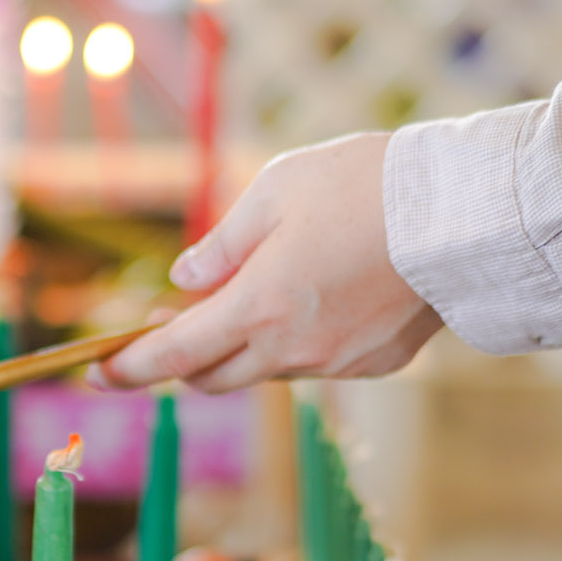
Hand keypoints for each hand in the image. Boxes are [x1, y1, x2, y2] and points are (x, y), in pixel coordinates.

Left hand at [93, 132, 443, 393]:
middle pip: (216, 376)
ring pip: (270, 367)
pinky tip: (323, 295)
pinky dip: (303, 338)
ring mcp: (339, 363)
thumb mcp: (274, 192)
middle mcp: (294, 349)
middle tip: (173, 319)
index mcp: (258, 308)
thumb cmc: (364, 185)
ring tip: (261, 288)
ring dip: (249, 343)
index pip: (173, 356)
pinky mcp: (379, 363)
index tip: (97, 372)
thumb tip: (184, 280)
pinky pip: (320, 361)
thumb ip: (221, 245)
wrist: (464, 210)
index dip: (129, 368)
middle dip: (184, 357)